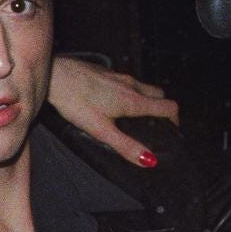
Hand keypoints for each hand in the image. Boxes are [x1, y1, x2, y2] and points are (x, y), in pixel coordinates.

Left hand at [48, 56, 179, 168]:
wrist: (55, 76)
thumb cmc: (75, 101)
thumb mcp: (101, 130)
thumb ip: (126, 146)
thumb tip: (149, 159)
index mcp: (133, 100)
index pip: (169, 107)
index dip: (175, 120)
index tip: (172, 130)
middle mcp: (130, 85)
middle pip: (159, 95)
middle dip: (162, 108)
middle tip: (157, 123)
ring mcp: (118, 76)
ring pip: (142, 87)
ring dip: (146, 99)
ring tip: (136, 115)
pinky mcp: (106, 72)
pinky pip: (126, 82)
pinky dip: (129, 92)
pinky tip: (113, 101)